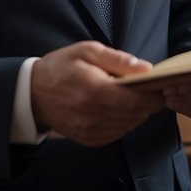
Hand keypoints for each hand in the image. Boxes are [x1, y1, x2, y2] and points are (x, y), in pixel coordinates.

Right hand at [31, 41, 164, 146]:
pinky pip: (118, 133)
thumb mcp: (87, 51)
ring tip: (122, 96)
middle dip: (145, 102)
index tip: (158, 87)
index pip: (138, 102)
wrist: (33, 93)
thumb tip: (147, 69)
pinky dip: (121, 121)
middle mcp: (94, 116)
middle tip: (141, 88)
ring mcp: (91, 131)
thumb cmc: (60, 68)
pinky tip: (112, 107)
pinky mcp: (90, 140)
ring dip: (133, 112)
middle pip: (137, 115)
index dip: (154, 96)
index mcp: (95, 91)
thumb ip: (119, 60)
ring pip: (130, 125)